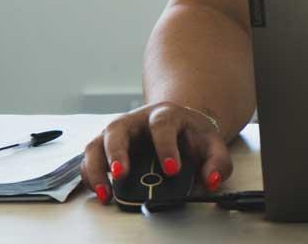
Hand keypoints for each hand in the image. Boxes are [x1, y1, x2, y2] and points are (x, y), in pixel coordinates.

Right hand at [80, 102, 232, 203]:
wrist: (179, 127)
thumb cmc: (191, 136)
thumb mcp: (211, 144)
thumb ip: (218, 161)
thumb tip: (212, 180)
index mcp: (166, 114)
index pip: (163, 124)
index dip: (165, 146)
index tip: (172, 170)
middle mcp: (137, 120)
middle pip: (119, 127)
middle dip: (117, 151)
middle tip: (121, 174)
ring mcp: (118, 133)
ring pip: (97, 142)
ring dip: (97, 168)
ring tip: (106, 193)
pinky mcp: (105, 147)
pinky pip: (89, 159)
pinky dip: (90, 176)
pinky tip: (99, 191)